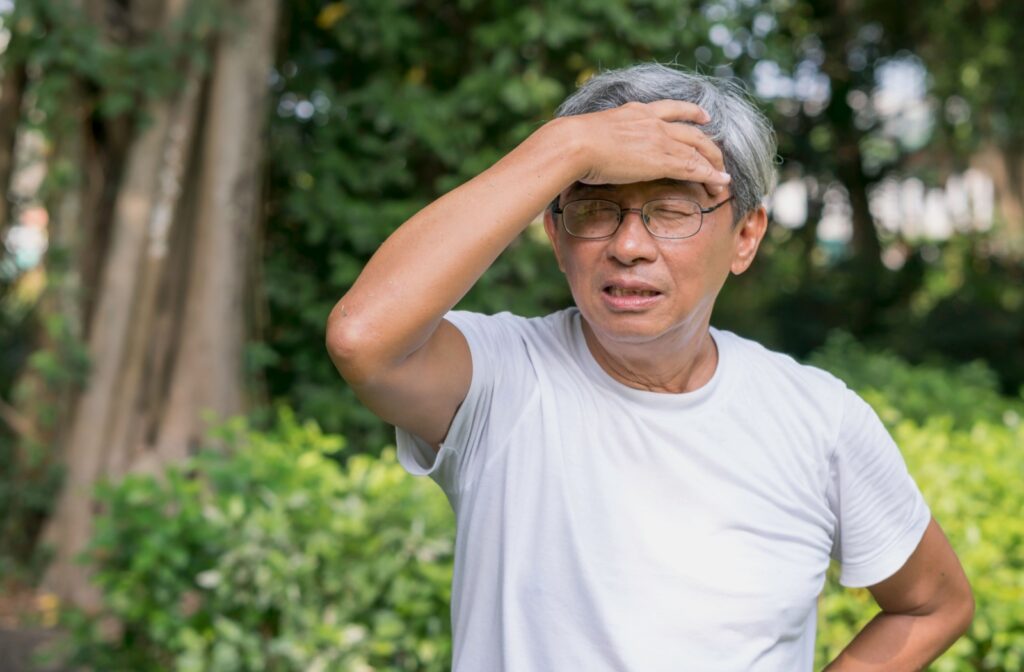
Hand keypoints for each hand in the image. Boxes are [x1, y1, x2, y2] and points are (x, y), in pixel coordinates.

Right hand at [562, 100, 730, 195]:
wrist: (574, 144)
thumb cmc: (570, 144)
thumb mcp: (589, 134)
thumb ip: (598, 140)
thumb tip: (586, 150)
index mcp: (635, 112)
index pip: (671, 109)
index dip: (692, 112)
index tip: (705, 117)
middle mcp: (652, 121)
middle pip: (693, 130)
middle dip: (709, 144)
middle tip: (719, 154)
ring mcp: (659, 139)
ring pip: (699, 149)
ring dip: (714, 164)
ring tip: (722, 176)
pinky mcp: (662, 159)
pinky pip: (696, 168)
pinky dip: (711, 176)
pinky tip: (721, 184)